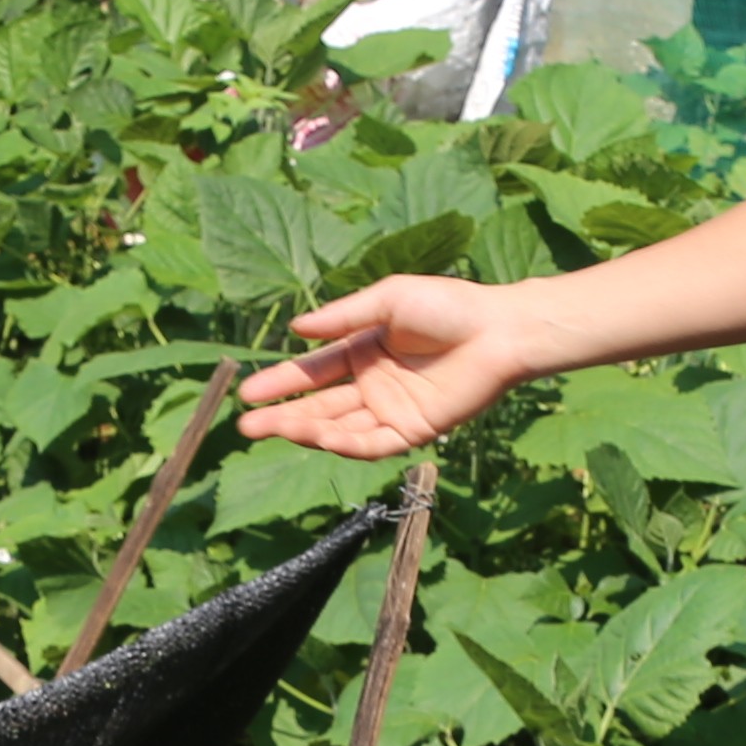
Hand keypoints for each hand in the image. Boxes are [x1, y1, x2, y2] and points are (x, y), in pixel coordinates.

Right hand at [235, 274, 538, 456]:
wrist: (499, 329)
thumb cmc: (448, 305)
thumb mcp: (388, 301)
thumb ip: (343, 317)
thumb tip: (296, 329)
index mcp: (364, 350)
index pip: (314, 372)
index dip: (282, 382)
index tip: (248, 393)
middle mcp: (373, 384)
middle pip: (320, 406)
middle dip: (283, 416)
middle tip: (247, 427)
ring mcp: (392, 410)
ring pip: (341, 428)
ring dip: (307, 431)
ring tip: (275, 430)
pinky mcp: (415, 430)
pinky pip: (374, 444)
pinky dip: (346, 444)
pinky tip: (320, 437)